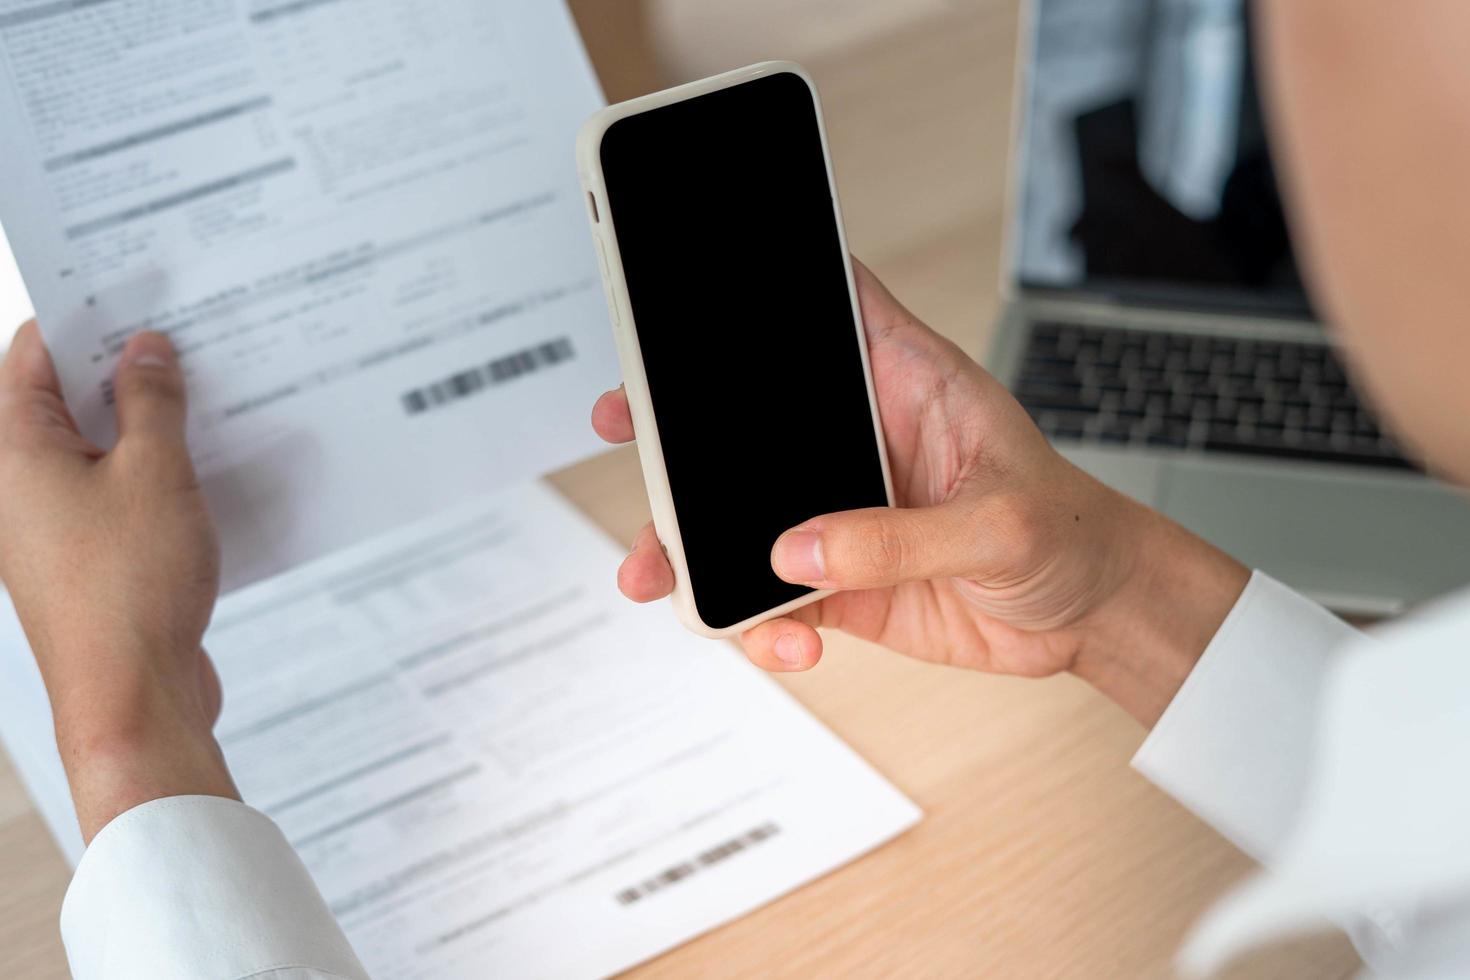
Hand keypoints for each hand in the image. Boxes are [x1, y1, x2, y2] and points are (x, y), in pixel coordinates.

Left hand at [0, 323, 236, 841]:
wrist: (130, 697)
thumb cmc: (130, 587)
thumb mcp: (155, 472)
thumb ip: (152, 402)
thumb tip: (145, 351)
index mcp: (14, 448)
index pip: (35, 351)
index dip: (89, 314)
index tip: (141, 291)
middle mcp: (19, 483)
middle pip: (66, 397)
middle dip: (128, 366)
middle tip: (191, 338)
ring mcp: (51, 523)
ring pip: (98, 447)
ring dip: (149, 423)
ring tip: (212, 397)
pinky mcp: (87, 558)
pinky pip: (117, 492)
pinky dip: (155, 471)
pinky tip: (209, 465)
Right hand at [592, 262, 1249, 724]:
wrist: (1089, 616)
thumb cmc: (1067, 530)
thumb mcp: (999, 521)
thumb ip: (899, 538)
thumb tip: (796, 553)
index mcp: (901, 381)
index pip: (822, 308)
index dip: (753, 286)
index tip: (679, 291)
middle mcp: (854, 439)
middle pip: (746, 417)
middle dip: (679, 424)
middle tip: (626, 425)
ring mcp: (836, 511)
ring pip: (738, 515)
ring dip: (690, 545)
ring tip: (663, 578)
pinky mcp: (835, 578)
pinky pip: (768, 596)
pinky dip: (756, 624)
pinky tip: (787, 644)